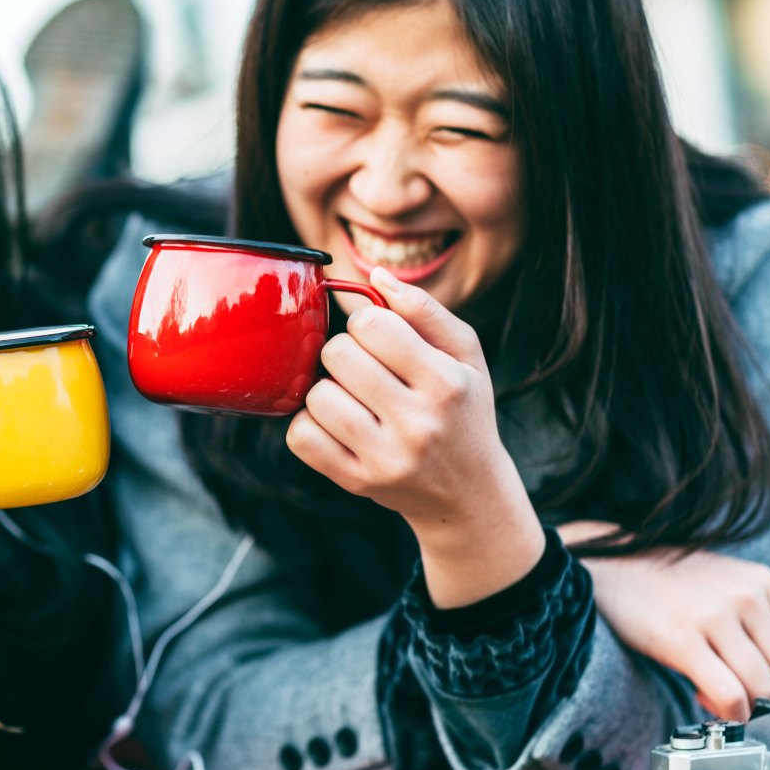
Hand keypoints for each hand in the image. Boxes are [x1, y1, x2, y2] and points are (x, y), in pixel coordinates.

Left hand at [286, 266, 543, 606]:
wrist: (468, 495)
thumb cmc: (463, 411)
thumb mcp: (465, 356)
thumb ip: (424, 310)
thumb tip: (374, 275)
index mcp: (446, 384)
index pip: (373, 325)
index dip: (365, 322)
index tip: (376, 337)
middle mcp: (417, 423)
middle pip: (337, 355)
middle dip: (342, 352)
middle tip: (361, 367)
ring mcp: (385, 457)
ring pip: (316, 395)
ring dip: (325, 388)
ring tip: (350, 395)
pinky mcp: (356, 482)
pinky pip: (301, 437)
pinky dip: (308, 423)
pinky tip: (333, 422)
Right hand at [568, 522, 769, 719]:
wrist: (609, 563)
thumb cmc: (668, 582)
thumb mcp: (726, 584)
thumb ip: (761, 619)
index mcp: (763, 583)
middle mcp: (745, 596)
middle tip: (752, 706)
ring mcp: (713, 615)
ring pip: (763, 688)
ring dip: (749, 710)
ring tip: (724, 702)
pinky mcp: (680, 638)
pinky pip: (728, 694)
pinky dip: (728, 712)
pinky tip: (707, 702)